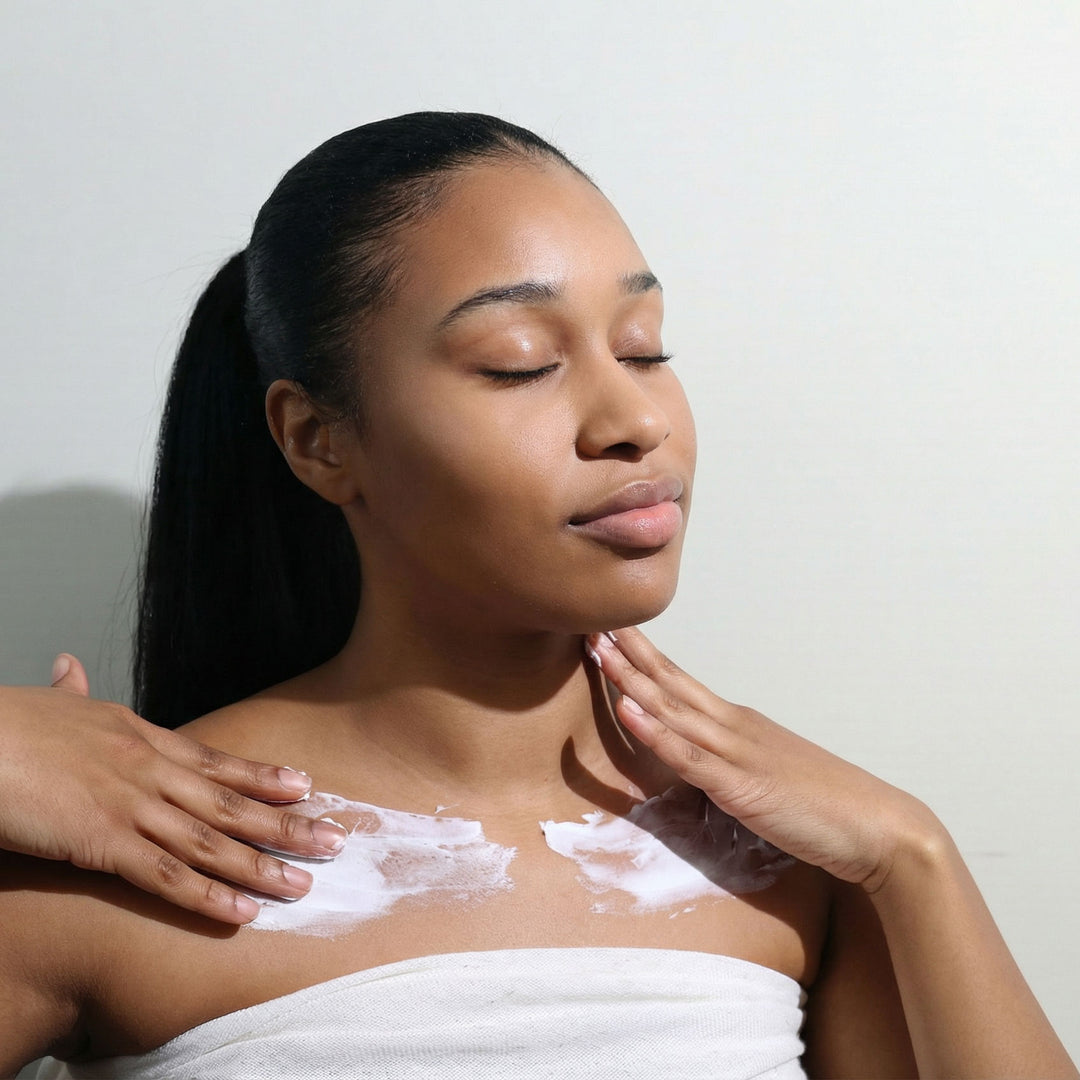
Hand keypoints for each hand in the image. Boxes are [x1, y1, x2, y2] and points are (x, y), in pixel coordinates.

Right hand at [0, 654, 346, 922]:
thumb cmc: (4, 724)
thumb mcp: (49, 704)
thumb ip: (72, 694)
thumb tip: (68, 666)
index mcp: (138, 737)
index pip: (215, 761)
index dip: (262, 776)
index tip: (304, 786)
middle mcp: (147, 768)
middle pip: (230, 801)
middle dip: (285, 824)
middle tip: (334, 840)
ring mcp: (129, 804)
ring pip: (210, 840)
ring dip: (261, 866)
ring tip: (304, 884)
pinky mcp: (101, 840)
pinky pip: (164, 874)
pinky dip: (207, 895)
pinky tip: (241, 912)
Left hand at [587, 628, 939, 891]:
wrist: (877, 827)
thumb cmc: (824, 806)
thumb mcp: (765, 776)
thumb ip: (728, 767)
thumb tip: (696, 768)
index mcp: (737, 724)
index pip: (680, 682)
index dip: (643, 657)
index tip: (612, 632)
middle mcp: (733, 726)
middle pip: (670, 682)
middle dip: (628, 653)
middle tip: (592, 622)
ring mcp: (737, 752)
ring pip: (673, 708)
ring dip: (630, 678)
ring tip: (598, 649)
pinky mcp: (741, 785)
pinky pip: (688, 754)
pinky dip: (654, 730)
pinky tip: (627, 708)